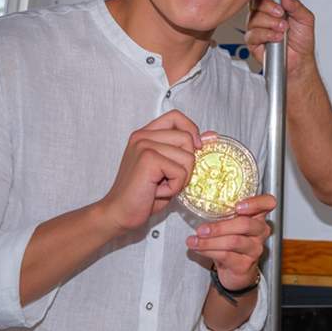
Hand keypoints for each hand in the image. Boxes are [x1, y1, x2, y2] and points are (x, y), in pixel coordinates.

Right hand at [99, 110, 200, 234]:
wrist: (120, 213)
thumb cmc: (143, 195)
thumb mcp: (169, 169)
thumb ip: (186, 150)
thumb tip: (211, 136)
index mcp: (146, 135)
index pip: (176, 117)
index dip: (191, 130)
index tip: (193, 150)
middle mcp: (143, 136)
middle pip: (187, 138)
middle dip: (187, 164)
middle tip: (168, 179)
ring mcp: (144, 145)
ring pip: (187, 157)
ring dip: (180, 179)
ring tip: (160, 186)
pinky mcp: (148, 159)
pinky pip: (180, 172)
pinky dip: (174, 188)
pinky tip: (157, 192)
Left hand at [186, 193, 275, 289]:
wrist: (236, 271)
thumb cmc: (232, 242)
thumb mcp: (229, 224)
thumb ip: (223, 213)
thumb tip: (199, 203)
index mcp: (257, 216)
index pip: (268, 203)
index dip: (256, 203)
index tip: (238, 206)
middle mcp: (260, 231)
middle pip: (245, 224)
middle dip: (220, 227)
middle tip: (201, 229)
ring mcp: (255, 249)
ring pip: (233, 242)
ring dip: (209, 242)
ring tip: (193, 241)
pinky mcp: (245, 264)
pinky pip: (226, 256)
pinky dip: (208, 251)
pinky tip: (198, 249)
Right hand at [245, 0, 315, 77]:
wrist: (300, 60)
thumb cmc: (301, 41)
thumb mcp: (305, 19)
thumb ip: (296, 5)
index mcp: (275, 7)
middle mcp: (264, 16)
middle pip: (256, 2)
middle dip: (269, 7)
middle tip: (281, 13)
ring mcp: (257, 28)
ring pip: (254, 18)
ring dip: (270, 23)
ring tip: (283, 29)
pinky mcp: (253, 41)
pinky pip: (252, 34)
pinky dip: (266, 34)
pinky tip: (276, 37)